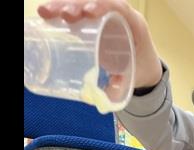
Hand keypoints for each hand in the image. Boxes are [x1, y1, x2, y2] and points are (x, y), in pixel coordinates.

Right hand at [37, 1, 162, 88]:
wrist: (146, 68)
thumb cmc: (141, 69)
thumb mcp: (133, 78)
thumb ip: (120, 86)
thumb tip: (103, 96)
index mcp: (135, 24)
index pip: (119, 8)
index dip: (103, 6)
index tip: (88, 12)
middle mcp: (120, 15)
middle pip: (98, 2)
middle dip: (78, 5)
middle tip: (63, 14)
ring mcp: (106, 15)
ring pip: (84, 3)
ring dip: (65, 5)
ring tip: (47, 12)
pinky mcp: (95, 19)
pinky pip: (78, 9)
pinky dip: (62, 8)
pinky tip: (47, 12)